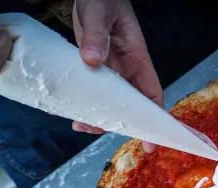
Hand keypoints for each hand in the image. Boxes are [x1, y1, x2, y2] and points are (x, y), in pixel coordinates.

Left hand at [72, 0, 163, 152]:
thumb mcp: (100, 15)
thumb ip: (96, 35)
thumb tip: (92, 61)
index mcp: (137, 60)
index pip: (151, 95)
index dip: (152, 120)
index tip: (150, 142)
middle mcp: (126, 70)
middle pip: (127, 105)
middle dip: (113, 122)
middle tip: (91, 128)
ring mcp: (110, 71)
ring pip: (108, 102)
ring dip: (95, 115)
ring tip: (76, 122)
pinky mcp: (93, 68)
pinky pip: (92, 91)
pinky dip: (81, 101)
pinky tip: (65, 108)